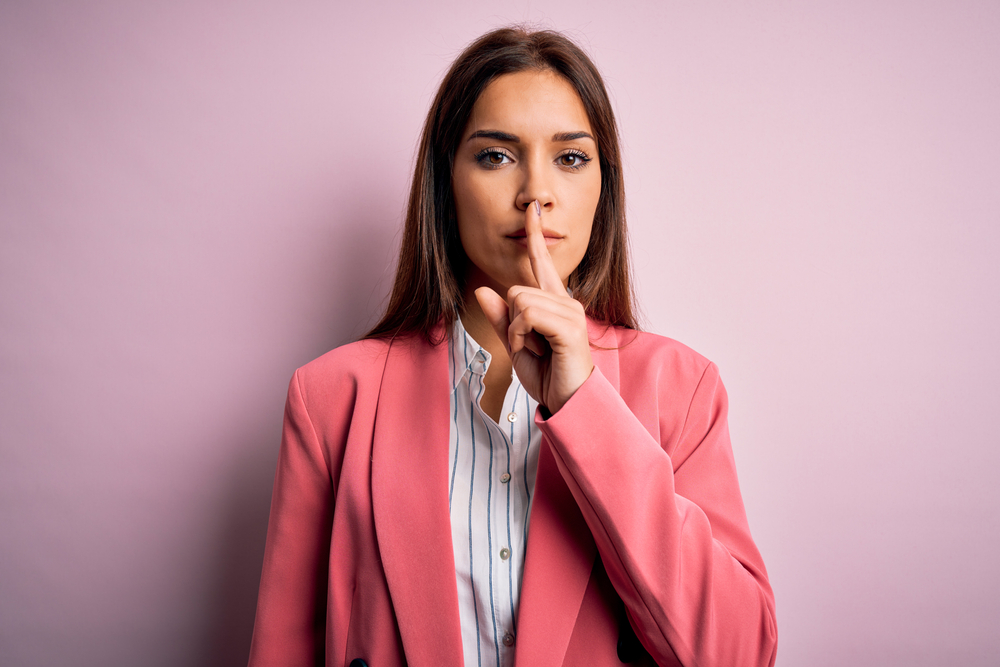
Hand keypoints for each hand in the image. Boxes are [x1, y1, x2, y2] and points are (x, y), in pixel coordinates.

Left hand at [475, 201, 593, 413]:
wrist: (568, 401)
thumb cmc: (548, 376)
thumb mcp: (516, 344)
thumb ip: (501, 318)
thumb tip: (482, 290)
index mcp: (555, 302)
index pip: (542, 263)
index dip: (535, 236)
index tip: (532, 210)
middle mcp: (566, 301)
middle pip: (516, 290)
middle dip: (511, 322)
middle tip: (529, 347)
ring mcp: (571, 312)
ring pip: (519, 301)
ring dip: (516, 331)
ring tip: (535, 350)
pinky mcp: (570, 326)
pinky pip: (528, 314)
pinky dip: (521, 334)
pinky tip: (537, 350)